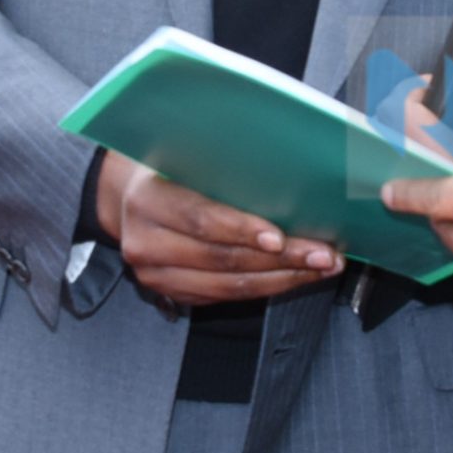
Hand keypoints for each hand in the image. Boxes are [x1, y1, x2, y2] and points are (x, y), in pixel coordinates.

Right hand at [99, 152, 343, 309]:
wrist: (130, 199)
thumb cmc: (169, 168)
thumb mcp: (184, 154)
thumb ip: (220, 166)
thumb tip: (287, 171)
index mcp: (147, 201)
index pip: (199, 219)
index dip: (241, 230)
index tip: (281, 236)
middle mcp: (145, 244)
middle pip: (222, 259)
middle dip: (280, 258)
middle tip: (322, 253)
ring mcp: (157, 276)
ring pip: (229, 287)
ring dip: (283, 278)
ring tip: (321, 267)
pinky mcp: (174, 294)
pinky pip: (227, 297)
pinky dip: (267, 287)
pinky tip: (296, 275)